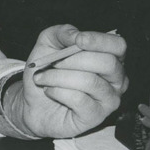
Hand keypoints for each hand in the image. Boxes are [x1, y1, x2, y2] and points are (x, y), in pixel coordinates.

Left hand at [4, 24, 127, 139]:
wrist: (31, 102)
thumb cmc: (46, 71)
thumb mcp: (48, 44)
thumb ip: (62, 32)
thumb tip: (75, 34)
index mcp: (110, 57)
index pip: (118, 46)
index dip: (100, 41)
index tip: (78, 40)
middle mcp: (116, 79)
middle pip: (107, 63)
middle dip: (74, 60)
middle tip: (53, 63)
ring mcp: (108, 100)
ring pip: (90, 82)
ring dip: (58, 77)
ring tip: (43, 78)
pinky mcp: (95, 117)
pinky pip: (79, 100)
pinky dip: (57, 92)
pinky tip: (49, 91)